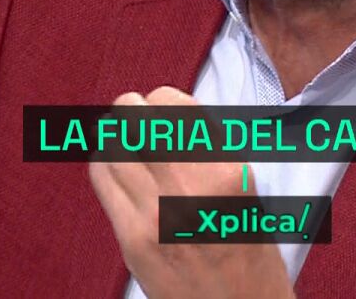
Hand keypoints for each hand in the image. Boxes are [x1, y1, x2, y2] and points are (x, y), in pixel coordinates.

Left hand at [88, 86, 295, 298]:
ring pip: (112, 143)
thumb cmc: (252, 257)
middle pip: (134, 116)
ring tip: (125, 139)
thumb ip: (212, 153)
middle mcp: (188, 188)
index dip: (162, 98)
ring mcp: (154, 214)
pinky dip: (105, 162)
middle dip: (132, 108)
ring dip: (117, 133)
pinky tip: (116, 167)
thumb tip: (172, 115)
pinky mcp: (131, 238)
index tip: (165, 106)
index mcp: (227, 172)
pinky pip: (103, 178)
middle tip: (136, 113)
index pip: (173, 105)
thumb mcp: (249, 193)